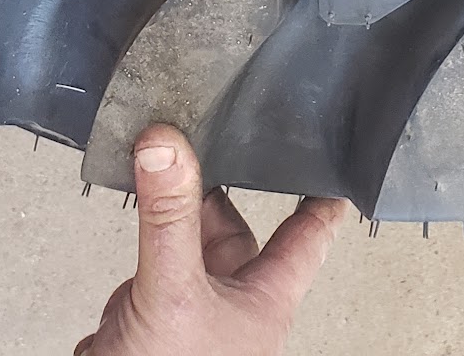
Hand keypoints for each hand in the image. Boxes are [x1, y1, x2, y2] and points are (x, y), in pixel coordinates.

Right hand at [76, 127, 348, 355]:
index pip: (307, 235)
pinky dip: (138, 253)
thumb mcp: (173, 289)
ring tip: (159, 165)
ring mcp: (191, 320)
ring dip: (171, 219)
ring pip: (186, 249)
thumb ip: (169, 218)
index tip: (337, 160)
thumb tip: (166, 142)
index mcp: (264, 299)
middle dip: (218, 190)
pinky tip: (126, 233)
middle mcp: (233, 307)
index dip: (322, 196)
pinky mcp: (151, 329)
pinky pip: (149, 276)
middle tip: (210, 135)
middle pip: (234, 231)